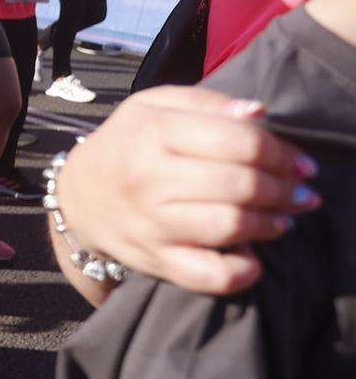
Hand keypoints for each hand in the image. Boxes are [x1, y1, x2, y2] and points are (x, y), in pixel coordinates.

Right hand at [53, 87, 319, 296]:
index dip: (282, 153)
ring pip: (232, 227)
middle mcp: (149, 177)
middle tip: (300, 191)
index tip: (299, 162)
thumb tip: (259, 114)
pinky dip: (243, 270)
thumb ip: (208, 103)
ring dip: (272, 224)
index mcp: (153, 131)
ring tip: (282, 218)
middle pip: (241, 184)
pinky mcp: (156, 261)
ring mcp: (152, 223)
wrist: (79, 196)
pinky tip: (251, 256)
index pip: (239, 141)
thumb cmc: (128, 144)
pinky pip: (212, 275)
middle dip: (285, 189)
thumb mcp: (154, 107)